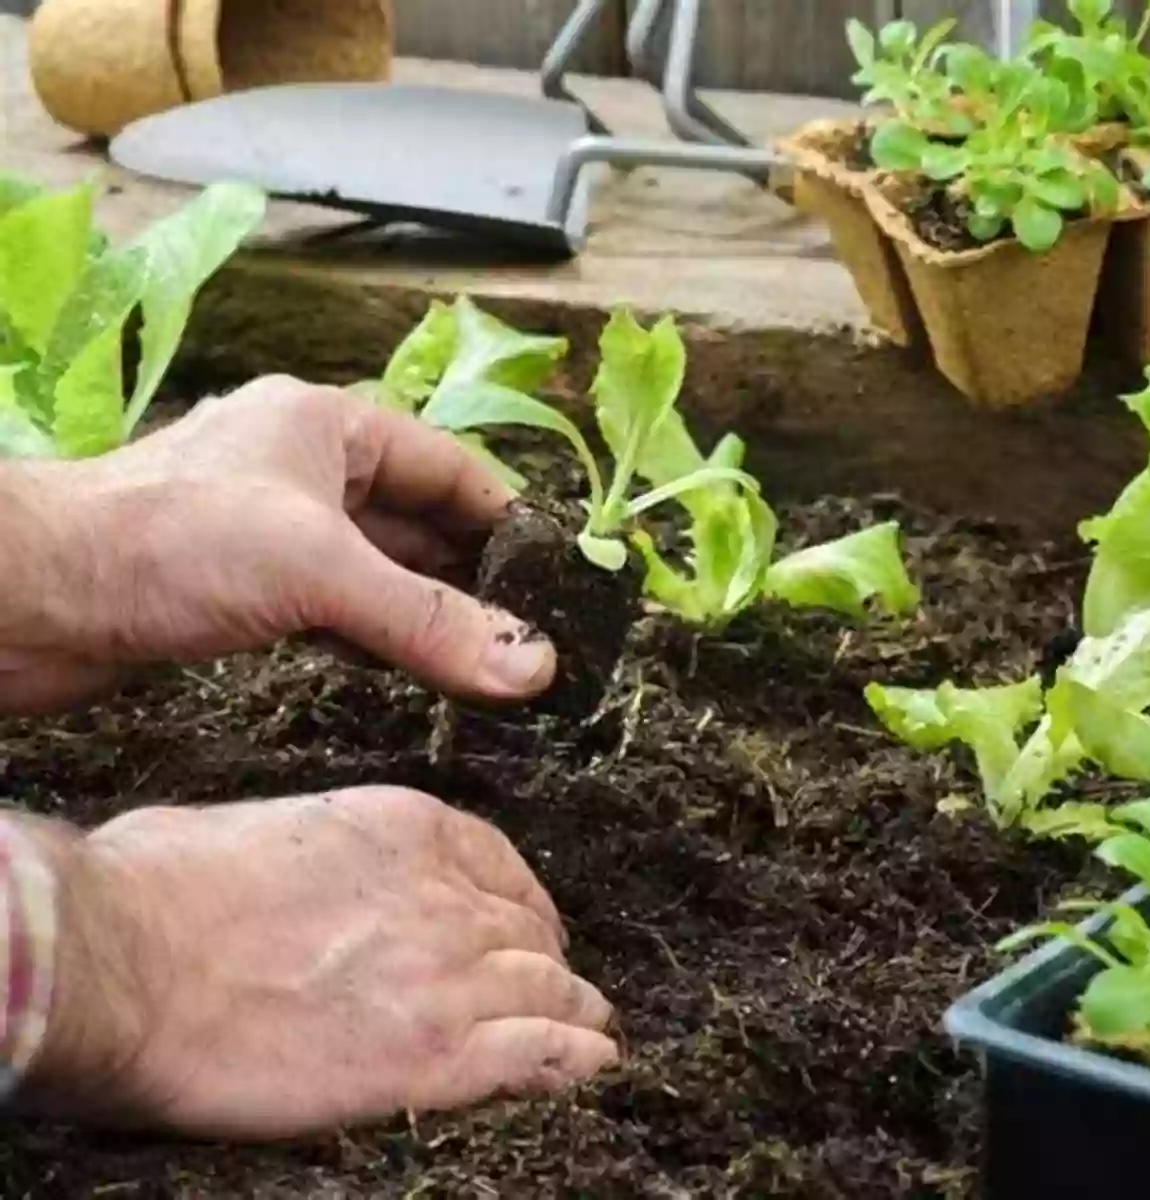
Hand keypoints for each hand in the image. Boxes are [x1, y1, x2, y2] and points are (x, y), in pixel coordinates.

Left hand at [0, 376, 554, 713]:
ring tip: (490, 661)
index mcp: (328, 427)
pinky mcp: (244, 588)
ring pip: (378, 570)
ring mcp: (273, 531)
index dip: (506, 517)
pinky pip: (337, 609)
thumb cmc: (170, 545)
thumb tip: (534, 664)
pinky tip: (413, 671)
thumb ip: (429, 619)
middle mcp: (305, 470)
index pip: (448, 466)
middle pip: (418, 522)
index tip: (559, 577)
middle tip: (534, 633)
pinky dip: (378, 637)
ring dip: (428, 612)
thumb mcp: (319, 570)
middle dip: (473, 575)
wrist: (30, 599)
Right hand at [18, 787, 617, 1138]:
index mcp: (406, 828)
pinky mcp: (431, 1057)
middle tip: (553, 987)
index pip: (500, 864)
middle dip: (544, 960)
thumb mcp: (261, 828)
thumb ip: (322, 853)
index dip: (523, 902)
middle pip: (527, 932)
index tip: (526, 927)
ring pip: (548, 991)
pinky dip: (574, 1060)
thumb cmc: (162, 886)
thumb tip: (305, 879)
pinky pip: (539, 1055)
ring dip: (573, 1010)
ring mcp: (445, 975)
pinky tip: (592, 1066)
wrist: (126, 958)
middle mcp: (443, 896)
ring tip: (589, 1029)